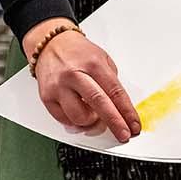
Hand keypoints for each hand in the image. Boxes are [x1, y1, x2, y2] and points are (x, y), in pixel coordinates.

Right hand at [25, 22, 140, 141]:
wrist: (50, 45)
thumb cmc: (77, 52)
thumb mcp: (102, 59)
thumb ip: (111, 83)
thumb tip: (121, 110)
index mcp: (93, 64)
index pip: (114, 92)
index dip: (127, 112)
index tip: (134, 125)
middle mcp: (74, 75)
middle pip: (99, 104)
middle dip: (115, 123)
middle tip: (123, 134)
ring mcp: (59, 87)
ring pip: (79, 117)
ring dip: (91, 123)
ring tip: (94, 116)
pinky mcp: (47, 97)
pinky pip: (64, 120)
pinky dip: (75, 122)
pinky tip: (79, 114)